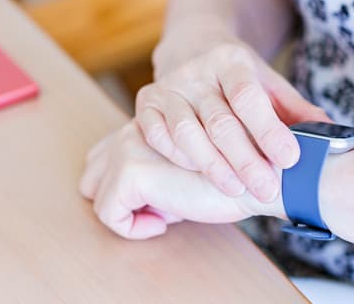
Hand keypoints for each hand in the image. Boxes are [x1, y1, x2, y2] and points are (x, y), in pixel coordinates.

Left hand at [79, 120, 285, 239]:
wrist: (260, 177)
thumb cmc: (235, 177)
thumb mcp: (191, 169)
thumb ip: (161, 173)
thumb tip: (149, 204)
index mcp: (148, 126)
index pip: (106, 154)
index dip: (123, 185)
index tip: (162, 201)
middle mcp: (133, 129)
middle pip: (92, 170)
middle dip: (119, 196)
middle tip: (162, 207)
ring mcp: (129, 146)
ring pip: (95, 191)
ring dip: (128, 209)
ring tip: (168, 211)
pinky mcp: (130, 170)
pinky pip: (108, 213)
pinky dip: (132, 227)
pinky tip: (166, 221)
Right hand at [136, 30, 329, 202]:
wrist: (192, 51)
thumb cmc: (238, 78)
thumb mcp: (269, 84)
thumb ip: (296, 109)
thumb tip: (331, 135)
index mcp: (230, 59)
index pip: (249, 97)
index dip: (269, 130)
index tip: (291, 160)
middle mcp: (196, 71)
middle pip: (220, 121)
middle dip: (245, 160)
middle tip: (268, 189)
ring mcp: (168, 87)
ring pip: (187, 132)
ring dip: (212, 166)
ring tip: (237, 191)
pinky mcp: (146, 102)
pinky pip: (157, 135)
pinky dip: (177, 158)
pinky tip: (198, 175)